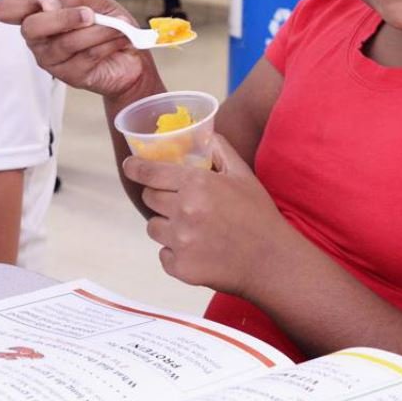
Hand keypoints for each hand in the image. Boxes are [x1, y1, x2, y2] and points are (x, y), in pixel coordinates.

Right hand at [0, 0, 152, 98]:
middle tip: (89, 14)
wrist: (132, 53)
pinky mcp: (70, 76)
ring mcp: (51, 60)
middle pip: (31, 28)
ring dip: (97, 31)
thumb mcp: (94, 0)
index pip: (8, 10)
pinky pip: (85, 56)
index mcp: (38, 15)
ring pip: (65, 42)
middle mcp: (39, 39)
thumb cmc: (108, 24)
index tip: (38, 3)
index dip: (10, 7)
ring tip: (115, 27)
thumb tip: (48, 4)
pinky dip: (106, 44)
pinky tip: (116, 40)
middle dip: (63, 18)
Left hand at [123, 135, 295, 297]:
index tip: (130, 166)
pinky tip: (198, 250)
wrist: (271, 260)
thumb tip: (203, 133)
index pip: (149, 173)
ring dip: (166, 226)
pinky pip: (163, 255)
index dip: (135, 168)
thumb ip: (220, 150)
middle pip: (148, 198)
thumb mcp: (243, 174)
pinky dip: (175, 253)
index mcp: (196, 185)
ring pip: (153, 228)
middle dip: (160, 197)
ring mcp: (180, 242)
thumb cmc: (259, 215)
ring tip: (192, 229)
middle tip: (181, 203)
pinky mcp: (180, 267)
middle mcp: (183, 211)